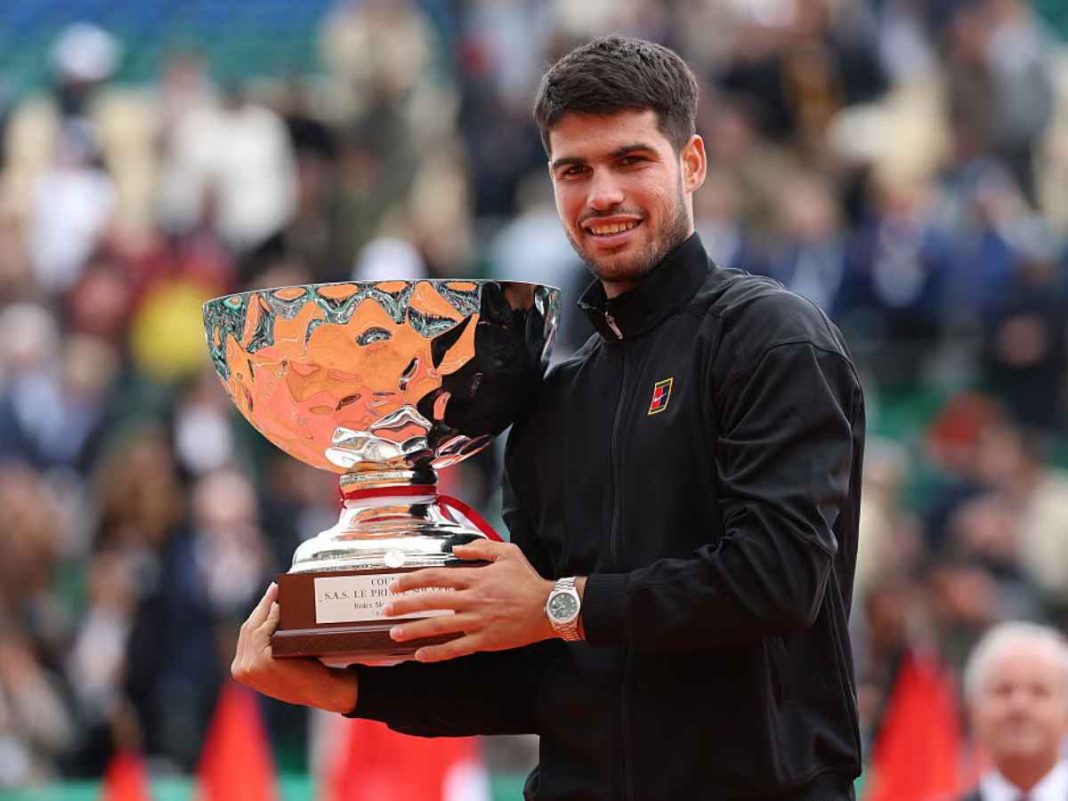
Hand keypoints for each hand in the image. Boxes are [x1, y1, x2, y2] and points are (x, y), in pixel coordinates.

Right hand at [231, 583, 358, 712]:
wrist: (321, 691)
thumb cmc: (305, 673)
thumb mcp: (278, 660)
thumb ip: (266, 645)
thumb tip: (272, 609)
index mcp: (240, 669)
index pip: (246, 634)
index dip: (257, 613)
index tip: (269, 596)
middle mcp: (240, 669)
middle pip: (248, 628)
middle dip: (262, 606)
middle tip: (274, 587)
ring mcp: (248, 667)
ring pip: (255, 627)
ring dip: (267, 608)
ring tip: (278, 592)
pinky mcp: (261, 662)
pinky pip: (264, 631)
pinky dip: (272, 617)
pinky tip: (282, 607)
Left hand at [384, 540, 555, 662]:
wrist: (548, 608)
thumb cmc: (528, 580)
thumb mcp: (507, 553)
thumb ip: (480, 548)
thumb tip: (455, 549)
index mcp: (474, 578)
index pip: (435, 577)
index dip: (412, 580)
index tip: (396, 584)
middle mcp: (471, 600)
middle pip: (430, 601)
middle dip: (404, 605)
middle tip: (386, 609)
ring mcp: (476, 622)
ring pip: (438, 626)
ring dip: (413, 630)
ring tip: (394, 633)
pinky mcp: (484, 641)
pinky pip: (455, 648)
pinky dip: (437, 653)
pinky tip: (420, 655)